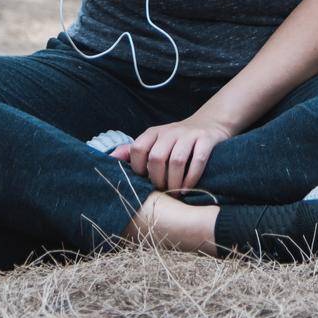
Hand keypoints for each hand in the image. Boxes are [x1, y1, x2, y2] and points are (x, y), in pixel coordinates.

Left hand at [110, 116, 233, 193]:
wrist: (209, 124)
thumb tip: (108, 159)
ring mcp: (189, 135)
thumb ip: (133, 151)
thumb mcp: (154, 142)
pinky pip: (197, 161)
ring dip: (174, 182)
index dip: (138, 168)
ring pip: (176, 161)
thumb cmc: (176, 140)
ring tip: (174, 193)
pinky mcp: (205, 140)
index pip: (138, 148)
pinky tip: (188, 188)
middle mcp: (170, 131)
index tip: (145, 181)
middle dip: (157, 180)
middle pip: (156, 157)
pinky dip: (191, 178)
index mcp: (154, 132)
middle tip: (162, 191)